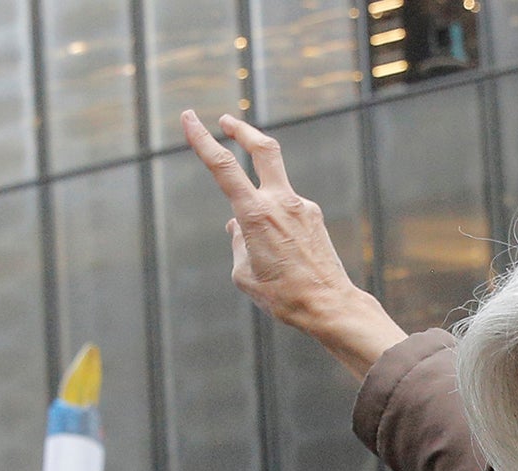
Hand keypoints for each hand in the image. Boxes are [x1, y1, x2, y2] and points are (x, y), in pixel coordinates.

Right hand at [182, 109, 408, 379]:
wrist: (329, 305)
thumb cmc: (283, 296)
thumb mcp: (244, 273)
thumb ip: (237, 242)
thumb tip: (237, 226)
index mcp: (256, 215)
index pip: (223, 167)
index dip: (202, 140)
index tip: (188, 117)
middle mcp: (281, 202)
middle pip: (263, 149)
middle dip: (242, 130)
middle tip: (226, 120)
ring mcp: (301, 206)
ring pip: (272, 189)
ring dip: (257, 202)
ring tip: (260, 248)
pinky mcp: (314, 216)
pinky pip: (285, 211)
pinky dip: (273, 222)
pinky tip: (279, 253)